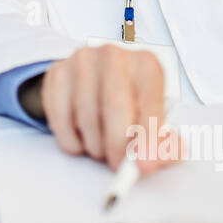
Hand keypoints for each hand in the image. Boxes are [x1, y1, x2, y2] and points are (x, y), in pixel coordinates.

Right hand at [27, 43, 180, 172]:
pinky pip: (60, 119)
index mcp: (147, 65)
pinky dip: (71, 140)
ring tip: (102, 145)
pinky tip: (81, 137)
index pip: (150, 105)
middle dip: (117, 147)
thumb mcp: (154, 119)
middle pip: (115, 109)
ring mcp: (83, 61)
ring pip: (86, 118)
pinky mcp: (57, 72)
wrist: (95, 80)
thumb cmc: (130, 102)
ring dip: (95, 145)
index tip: (143, 165)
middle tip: (119, 165)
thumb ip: (164, 144)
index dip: (148, 139)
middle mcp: (114, 56)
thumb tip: (154, 160)